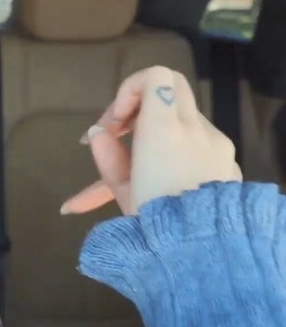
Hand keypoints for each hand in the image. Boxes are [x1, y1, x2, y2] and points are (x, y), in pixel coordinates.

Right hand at [61, 66, 242, 215]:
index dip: (128, 90)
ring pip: (184, 118)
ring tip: (135, 165)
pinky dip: (178, 150)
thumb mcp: (120, 190)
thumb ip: (107, 154)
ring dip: (158, 130)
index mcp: (164, 129)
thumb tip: (97, 134)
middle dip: (141, 103)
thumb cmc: (153, 219)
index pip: (154, 77)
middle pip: (172, 87)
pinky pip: (200, 143)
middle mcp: (195, 128)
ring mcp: (217, 144)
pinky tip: (163, 177)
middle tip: (121, 132)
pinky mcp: (228, 162)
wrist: (201, 249)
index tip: (114, 123)